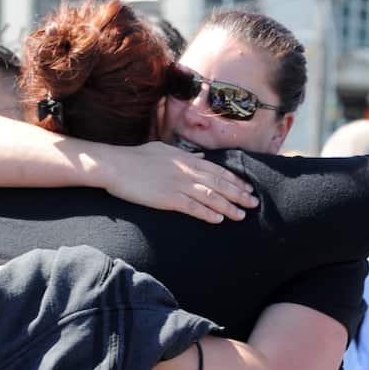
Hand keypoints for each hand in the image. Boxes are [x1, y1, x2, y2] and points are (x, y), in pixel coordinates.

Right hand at [100, 142, 257, 223]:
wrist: (115, 165)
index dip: (235, 181)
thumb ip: (185, 155)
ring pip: (210, 196)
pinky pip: (192, 207)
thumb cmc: (136, 157)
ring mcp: (178, 185)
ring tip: (241, 215)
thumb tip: (201, 158)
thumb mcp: (164, 150)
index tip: (248, 188)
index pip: (217, 171)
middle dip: (239, 194)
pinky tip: (218, 220)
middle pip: (219, 184)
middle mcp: (186, 171)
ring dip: (227, 207)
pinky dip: (207, 213)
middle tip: (254, 204)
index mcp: (186, 160)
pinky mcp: (167, 198)